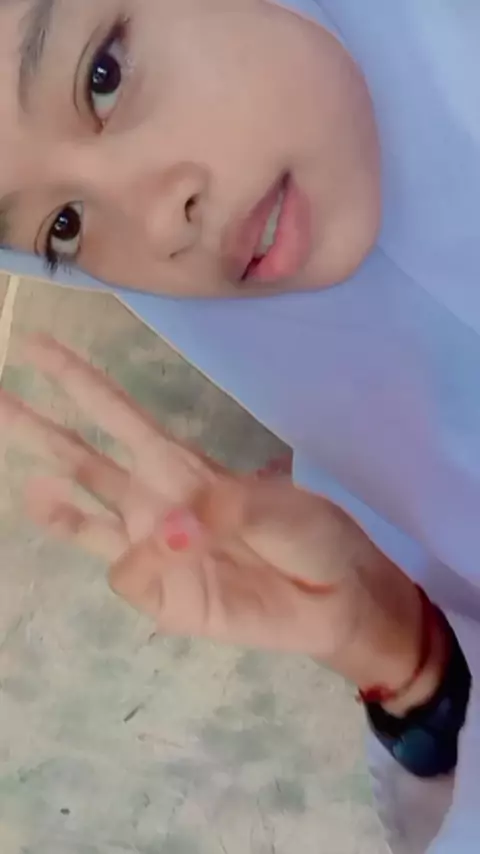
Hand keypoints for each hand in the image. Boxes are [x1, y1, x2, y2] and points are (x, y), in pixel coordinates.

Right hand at [0, 336, 427, 694]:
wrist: (334, 598)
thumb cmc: (309, 534)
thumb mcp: (279, 505)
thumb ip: (225, 509)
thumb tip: (170, 528)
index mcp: (179, 464)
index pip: (116, 414)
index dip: (78, 380)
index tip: (36, 348)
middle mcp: (153, 500)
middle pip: (82, 460)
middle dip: (37, 430)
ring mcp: (152, 550)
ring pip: (85, 522)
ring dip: (56, 507)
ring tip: (29, 490)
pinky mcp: (160, 596)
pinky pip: (128, 576)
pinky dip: (142, 564)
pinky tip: (167, 556)